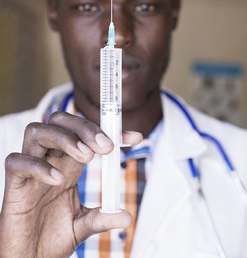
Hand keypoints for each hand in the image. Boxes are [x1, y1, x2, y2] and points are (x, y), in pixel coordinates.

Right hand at [0, 112, 141, 257]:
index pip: (86, 134)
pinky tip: (58, 179)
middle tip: (106, 146)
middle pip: (61, 122)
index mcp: (68, 163)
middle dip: (85, 128)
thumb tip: (126, 216)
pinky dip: (38, 165)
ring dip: (64, 137)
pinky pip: (17, 162)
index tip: (134, 138)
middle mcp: (50, 159)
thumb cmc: (52, 237)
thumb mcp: (82, 225)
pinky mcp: (13, 184)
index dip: (109, 131)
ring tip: (87, 156)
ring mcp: (30, 169)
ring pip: (38, 131)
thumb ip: (101, 217)